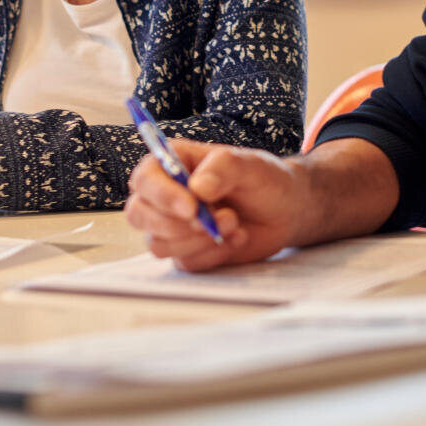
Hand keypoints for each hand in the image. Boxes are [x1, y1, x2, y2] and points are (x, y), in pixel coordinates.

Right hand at [124, 140, 302, 270]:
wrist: (286, 210)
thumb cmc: (264, 179)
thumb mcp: (250, 165)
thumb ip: (223, 168)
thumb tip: (197, 187)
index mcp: (172, 163)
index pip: (145, 179)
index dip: (161, 195)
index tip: (191, 207)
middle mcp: (165, 194)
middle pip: (139, 215)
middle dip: (176, 224)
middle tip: (214, 221)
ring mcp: (173, 226)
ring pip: (159, 244)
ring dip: (198, 240)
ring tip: (234, 223)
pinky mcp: (187, 251)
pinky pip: (185, 262)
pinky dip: (213, 254)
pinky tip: (237, 237)